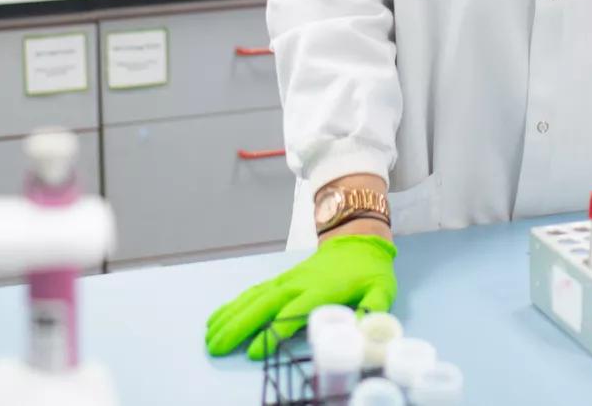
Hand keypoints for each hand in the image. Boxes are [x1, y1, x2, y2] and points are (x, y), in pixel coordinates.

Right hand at [203, 234, 395, 359]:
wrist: (357, 239)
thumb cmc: (369, 270)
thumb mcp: (381, 289)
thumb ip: (375, 308)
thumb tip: (366, 330)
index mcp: (321, 288)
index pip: (293, 311)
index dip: (273, 332)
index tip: (254, 351)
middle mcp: (298, 283)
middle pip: (263, 304)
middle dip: (238, 327)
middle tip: (216, 347)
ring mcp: (286, 280)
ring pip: (253, 298)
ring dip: (229, 316)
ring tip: (209, 337)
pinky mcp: (280, 280)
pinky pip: (252, 292)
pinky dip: (232, 305)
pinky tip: (217, 318)